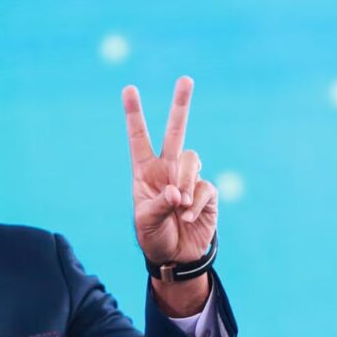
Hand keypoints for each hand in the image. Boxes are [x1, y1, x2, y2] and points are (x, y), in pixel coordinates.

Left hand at [123, 76, 216, 265]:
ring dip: (186, 180)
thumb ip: (160, 204)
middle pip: (176, 131)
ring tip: (180, 205)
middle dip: (181, 104)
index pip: (139, 138)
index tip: (128, 89)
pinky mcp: (207, 193)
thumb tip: (179, 192)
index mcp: (145, 171)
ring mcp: (189, 178)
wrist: (175, 257)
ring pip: (192, 160)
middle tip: (185, 79)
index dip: (134, 114)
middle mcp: (167, 169)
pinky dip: (197, 203)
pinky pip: (205, 188)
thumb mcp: (146, 221)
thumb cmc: (153, 236)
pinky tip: (189, 217)